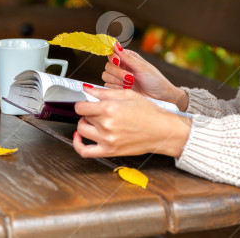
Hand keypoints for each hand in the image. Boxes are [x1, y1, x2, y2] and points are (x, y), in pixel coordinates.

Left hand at [72, 85, 191, 157]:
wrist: (162, 131)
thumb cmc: (149, 112)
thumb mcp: (127, 94)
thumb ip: (104, 92)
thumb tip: (87, 89)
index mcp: (109, 108)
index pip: (81, 106)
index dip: (83, 103)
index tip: (86, 103)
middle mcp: (106, 124)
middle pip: (83, 117)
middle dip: (89, 112)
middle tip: (98, 111)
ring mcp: (107, 139)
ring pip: (82, 131)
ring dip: (85, 125)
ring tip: (94, 122)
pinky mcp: (109, 151)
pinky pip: (85, 151)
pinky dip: (77, 145)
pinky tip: (79, 137)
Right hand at [103, 43, 188, 111]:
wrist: (160, 96)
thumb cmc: (155, 79)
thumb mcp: (142, 67)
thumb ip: (127, 57)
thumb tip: (116, 44)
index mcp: (128, 58)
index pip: (112, 53)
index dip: (113, 57)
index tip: (118, 62)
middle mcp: (122, 66)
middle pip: (108, 66)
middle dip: (118, 73)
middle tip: (131, 78)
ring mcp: (119, 78)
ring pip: (106, 76)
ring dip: (118, 81)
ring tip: (131, 84)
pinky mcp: (117, 88)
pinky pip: (108, 87)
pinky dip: (117, 88)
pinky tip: (128, 89)